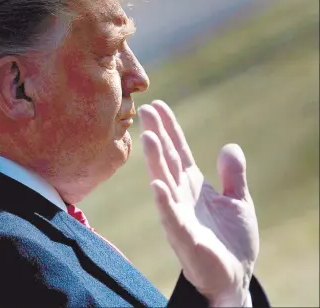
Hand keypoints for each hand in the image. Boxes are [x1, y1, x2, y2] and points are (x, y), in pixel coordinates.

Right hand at [137, 100, 259, 306]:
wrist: (235, 278)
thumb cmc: (233, 242)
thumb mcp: (239, 201)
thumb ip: (233, 175)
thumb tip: (229, 146)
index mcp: (194, 185)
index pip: (178, 151)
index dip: (169, 128)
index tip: (158, 106)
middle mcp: (181, 195)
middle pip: (166, 160)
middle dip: (156, 136)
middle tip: (145, 111)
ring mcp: (179, 215)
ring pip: (164, 182)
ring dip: (155, 161)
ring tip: (148, 138)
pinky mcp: (184, 237)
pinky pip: (171, 217)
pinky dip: (164, 201)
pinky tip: (157, 184)